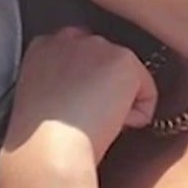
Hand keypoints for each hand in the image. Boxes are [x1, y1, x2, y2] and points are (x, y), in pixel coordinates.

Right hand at [1, 27, 157, 171]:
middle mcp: (69, 38)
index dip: (86, 85)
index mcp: (42, 47)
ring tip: (95, 124)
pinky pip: (147, 93)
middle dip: (106, 89)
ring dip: (120, 102)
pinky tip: (111, 125)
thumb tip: (87, 96)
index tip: (82, 109)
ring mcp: (97, 46)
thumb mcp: (40, 101)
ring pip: (128, 78)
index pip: (79, 55)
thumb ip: (59, 84)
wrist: (47, 149)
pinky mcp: (123, 60)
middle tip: (89, 120)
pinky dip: (137, 116)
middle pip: (106, 62)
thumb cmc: (41, 140)